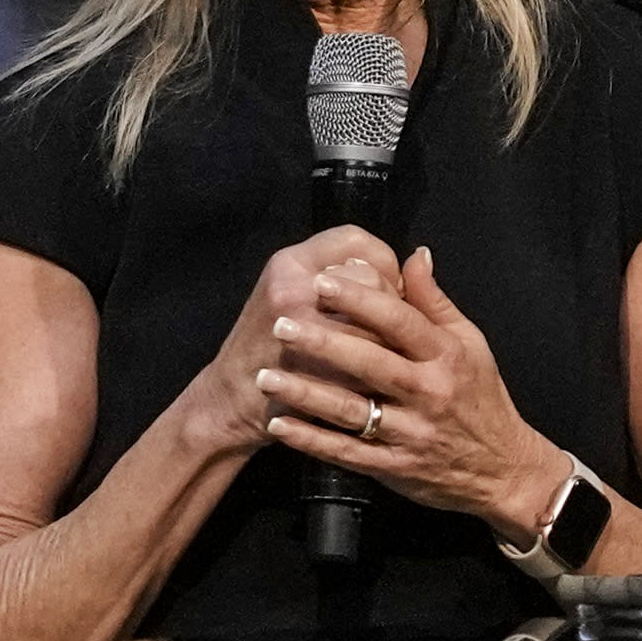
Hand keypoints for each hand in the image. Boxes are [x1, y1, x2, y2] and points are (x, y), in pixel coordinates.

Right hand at [183, 227, 400, 457]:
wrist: (229, 400)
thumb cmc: (267, 343)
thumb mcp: (289, 291)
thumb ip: (339, 273)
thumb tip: (412, 266)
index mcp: (288, 263)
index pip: (356, 240)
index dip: (383, 261)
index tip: (388, 285)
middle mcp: (292, 288)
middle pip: (371, 280)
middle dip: (393, 302)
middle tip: (394, 324)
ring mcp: (302, 332)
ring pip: (376, 324)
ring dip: (393, 342)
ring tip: (391, 353)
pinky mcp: (313, 373)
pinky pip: (368, 366)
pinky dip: (381, 375)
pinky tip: (378, 380)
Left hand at [255, 246, 573, 539]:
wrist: (503, 470)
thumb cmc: (481, 397)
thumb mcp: (470, 343)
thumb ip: (435, 301)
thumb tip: (414, 255)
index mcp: (446, 355)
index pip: (399, 320)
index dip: (359, 299)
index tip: (321, 281)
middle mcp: (429, 392)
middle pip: (369, 362)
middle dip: (322, 342)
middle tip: (280, 324)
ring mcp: (411, 433)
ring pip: (352, 411)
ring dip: (305, 394)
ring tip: (265, 377)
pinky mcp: (395, 468)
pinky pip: (347, 452)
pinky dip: (312, 440)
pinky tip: (280, 425)